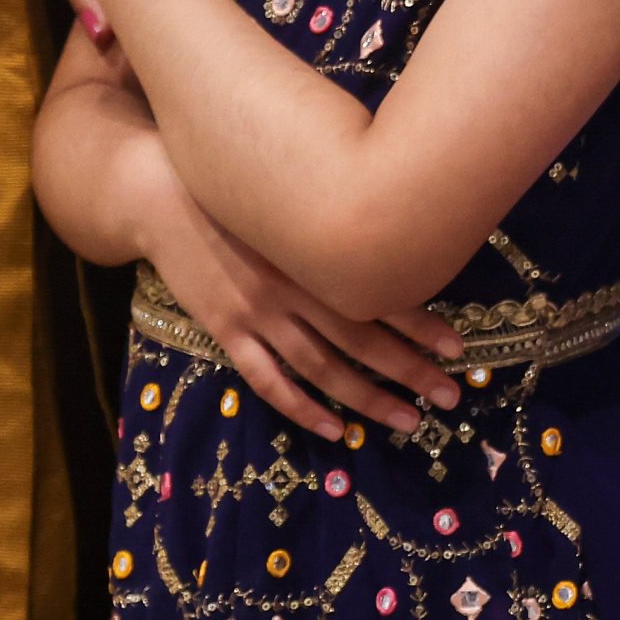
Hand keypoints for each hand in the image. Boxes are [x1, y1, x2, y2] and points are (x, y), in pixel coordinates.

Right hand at [136, 149, 468, 442]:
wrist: (161, 192)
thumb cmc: (238, 188)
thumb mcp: (294, 196)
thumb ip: (337, 218)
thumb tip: (397, 232)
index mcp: (314, 252)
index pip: (380, 295)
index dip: (422, 326)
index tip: (459, 349)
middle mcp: (292, 286)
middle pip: (362, 340)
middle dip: (411, 371)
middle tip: (451, 396)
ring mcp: (257, 313)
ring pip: (322, 369)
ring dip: (367, 400)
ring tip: (407, 421)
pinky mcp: (226, 330)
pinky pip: (268, 380)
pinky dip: (302, 409)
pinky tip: (335, 430)